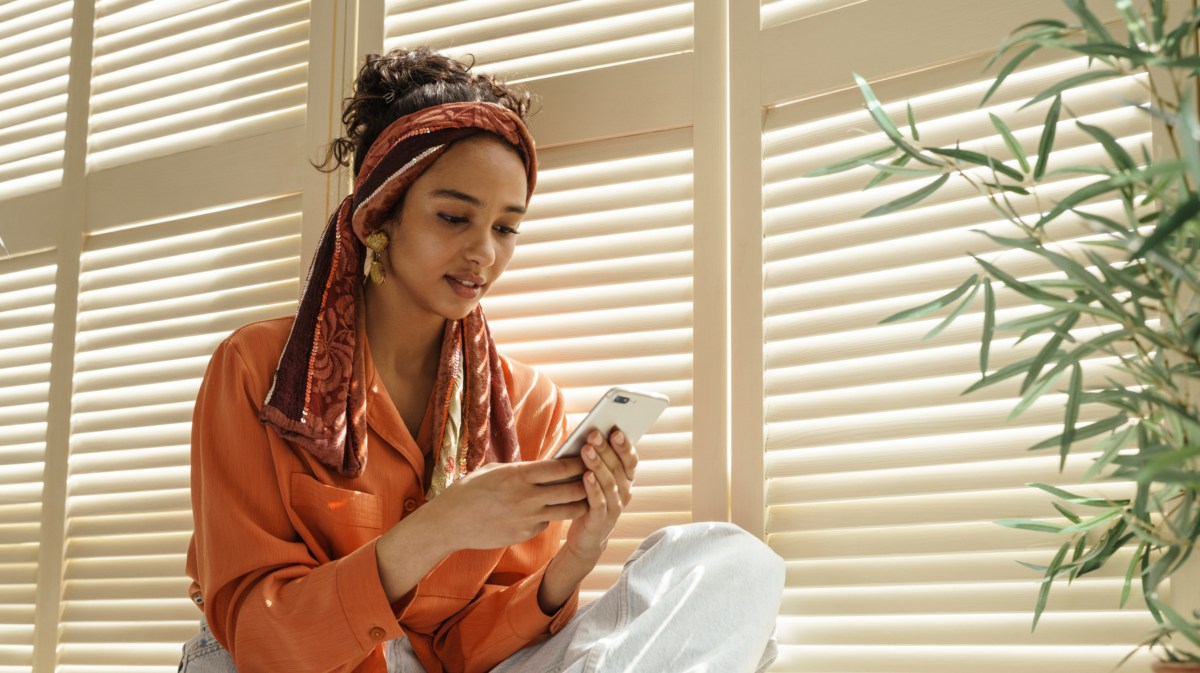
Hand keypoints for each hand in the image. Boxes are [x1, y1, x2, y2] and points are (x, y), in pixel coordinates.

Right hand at [424, 459, 588, 551]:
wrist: (449, 522)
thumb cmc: (470, 490)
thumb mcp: (495, 470)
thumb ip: (522, 469)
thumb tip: (548, 464)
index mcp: (520, 475)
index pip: (562, 467)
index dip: (580, 462)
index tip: (591, 456)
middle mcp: (527, 497)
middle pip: (573, 490)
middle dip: (588, 482)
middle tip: (598, 475)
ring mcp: (528, 518)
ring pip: (569, 510)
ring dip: (580, 502)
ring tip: (587, 494)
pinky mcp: (525, 534)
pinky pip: (548, 522)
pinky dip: (552, 515)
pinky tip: (552, 509)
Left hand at [562, 427, 637, 561]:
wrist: (587, 536)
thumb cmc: (590, 499)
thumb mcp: (598, 478)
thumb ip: (599, 460)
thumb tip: (590, 434)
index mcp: (626, 479)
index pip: (630, 460)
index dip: (624, 445)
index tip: (615, 430)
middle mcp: (625, 491)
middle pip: (617, 467)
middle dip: (605, 449)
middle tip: (594, 434)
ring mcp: (615, 506)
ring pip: (609, 482)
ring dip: (598, 465)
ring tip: (586, 450)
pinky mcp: (601, 520)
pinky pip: (599, 502)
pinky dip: (593, 488)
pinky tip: (585, 476)